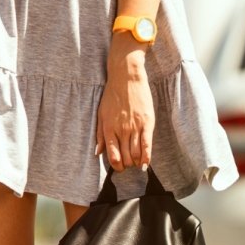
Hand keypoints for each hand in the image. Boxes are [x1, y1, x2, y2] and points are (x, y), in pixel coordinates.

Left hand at [96, 33, 154, 171]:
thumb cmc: (112, 95)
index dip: (117, 166)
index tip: (120, 167)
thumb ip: (100, 134)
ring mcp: (135, 127)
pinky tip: (146, 164)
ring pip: (137, 154)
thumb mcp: (101, 114)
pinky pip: (147, 145)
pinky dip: (147, 157)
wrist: (126, 77)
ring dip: (137, 162)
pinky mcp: (147, 123)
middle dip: (128, 165)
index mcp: (109, 129)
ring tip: (137, 162)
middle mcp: (121, 130)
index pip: (113, 156)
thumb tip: (98, 152)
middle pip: (126, 158)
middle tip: (129, 164)